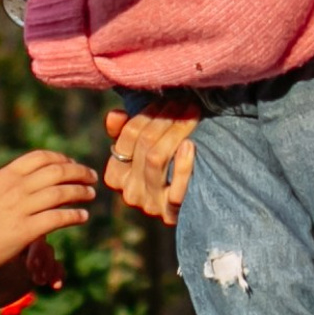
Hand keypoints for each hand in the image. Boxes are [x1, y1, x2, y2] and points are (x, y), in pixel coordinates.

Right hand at [0, 153, 97, 293]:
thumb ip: (9, 185)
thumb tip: (31, 183)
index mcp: (6, 176)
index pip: (41, 157)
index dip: (62, 158)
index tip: (72, 163)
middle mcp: (15, 188)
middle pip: (57, 171)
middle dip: (78, 172)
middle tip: (90, 176)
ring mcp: (21, 208)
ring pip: (61, 193)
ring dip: (81, 192)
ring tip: (90, 195)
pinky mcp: (26, 230)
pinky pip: (58, 218)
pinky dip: (74, 216)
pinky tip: (83, 217)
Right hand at [104, 101, 199, 223]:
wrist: (199, 206)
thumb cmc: (169, 171)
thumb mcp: (144, 151)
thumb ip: (125, 133)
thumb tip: (114, 114)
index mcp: (116, 176)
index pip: (125, 138)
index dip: (145, 115)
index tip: (165, 100)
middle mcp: (129, 192)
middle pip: (143, 146)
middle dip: (164, 119)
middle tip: (184, 102)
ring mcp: (150, 205)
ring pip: (156, 159)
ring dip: (175, 133)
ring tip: (191, 115)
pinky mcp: (171, 214)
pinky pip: (175, 187)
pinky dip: (182, 165)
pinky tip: (190, 145)